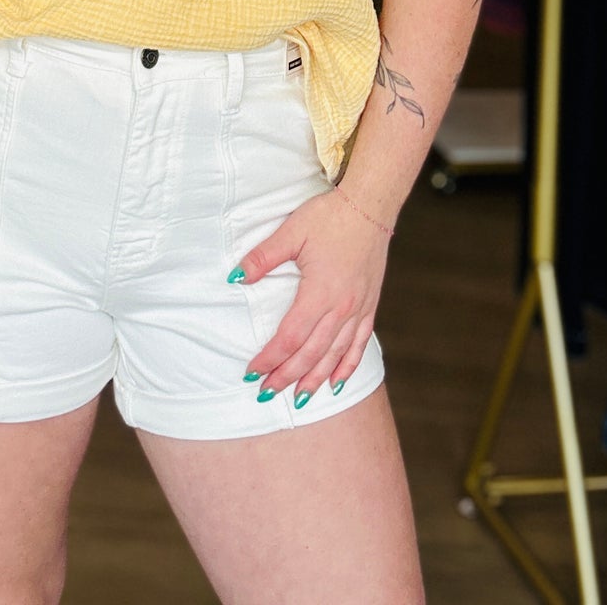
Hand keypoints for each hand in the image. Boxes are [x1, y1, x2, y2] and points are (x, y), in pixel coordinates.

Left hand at [230, 188, 390, 404]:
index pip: (290, 336)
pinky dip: (347, 366)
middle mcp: (342, 308)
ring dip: (315, 379)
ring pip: (335, 355)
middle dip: (287, 376)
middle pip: (311, 353)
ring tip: (299, 400)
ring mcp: (359, 309)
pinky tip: (337, 382)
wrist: (370, 206)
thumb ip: (263, 257)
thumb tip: (235, 278)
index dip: (270, 358)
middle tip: (266, 393)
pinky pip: (359, 345)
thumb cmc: (329, 216)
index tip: (252, 372)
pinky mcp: (369, 305)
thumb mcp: (291, 232)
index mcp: (320, 292)